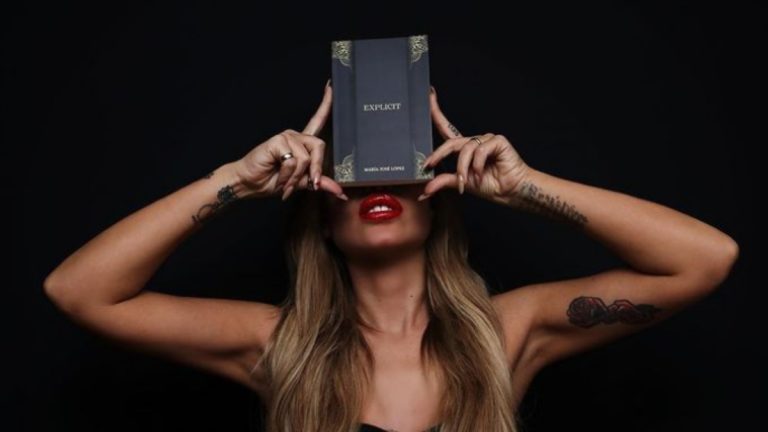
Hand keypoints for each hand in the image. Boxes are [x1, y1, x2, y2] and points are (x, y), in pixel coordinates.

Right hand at [232, 80, 347, 200]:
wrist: (249, 184)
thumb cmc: (271, 180)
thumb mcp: (300, 184)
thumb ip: (320, 183)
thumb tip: (340, 192)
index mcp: (302, 143)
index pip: (317, 120)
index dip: (326, 104)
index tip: (331, 86)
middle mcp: (295, 136)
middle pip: (319, 146)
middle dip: (316, 169)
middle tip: (310, 184)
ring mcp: (286, 137)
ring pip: (306, 158)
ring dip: (297, 176)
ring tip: (285, 182)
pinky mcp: (278, 141)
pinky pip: (293, 160)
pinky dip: (288, 174)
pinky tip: (278, 175)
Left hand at [418, 86, 531, 204]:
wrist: (509, 191)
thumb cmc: (489, 185)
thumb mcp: (461, 183)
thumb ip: (444, 181)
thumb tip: (425, 190)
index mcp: (464, 149)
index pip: (447, 128)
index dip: (437, 112)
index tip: (429, 94)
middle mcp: (474, 142)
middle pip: (451, 142)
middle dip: (438, 154)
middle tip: (429, 165)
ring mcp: (486, 139)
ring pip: (465, 150)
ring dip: (462, 168)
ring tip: (466, 182)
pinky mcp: (497, 140)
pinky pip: (479, 150)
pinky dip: (477, 165)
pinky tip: (481, 173)